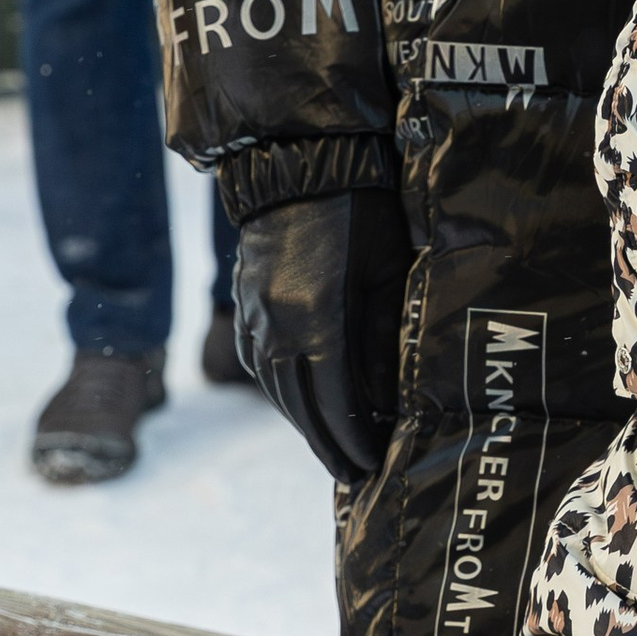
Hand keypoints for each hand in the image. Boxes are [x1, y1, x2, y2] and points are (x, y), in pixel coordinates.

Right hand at [231, 186, 405, 479]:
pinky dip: (282, 391)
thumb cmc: (362, 210)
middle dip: (328, 445)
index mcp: (317, 321)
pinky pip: (260, 363)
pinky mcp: (245, 303)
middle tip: (353, 475)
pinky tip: (301, 402)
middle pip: (301, 407)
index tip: (374, 467)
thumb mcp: (388, 273)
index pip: (336, 404)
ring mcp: (255, 316)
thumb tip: (391, 401)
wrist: (300, 161)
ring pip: (276, 389)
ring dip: (303, 423)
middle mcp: (277, 327)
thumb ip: (385, 339)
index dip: (354, 441)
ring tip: (330, 447)